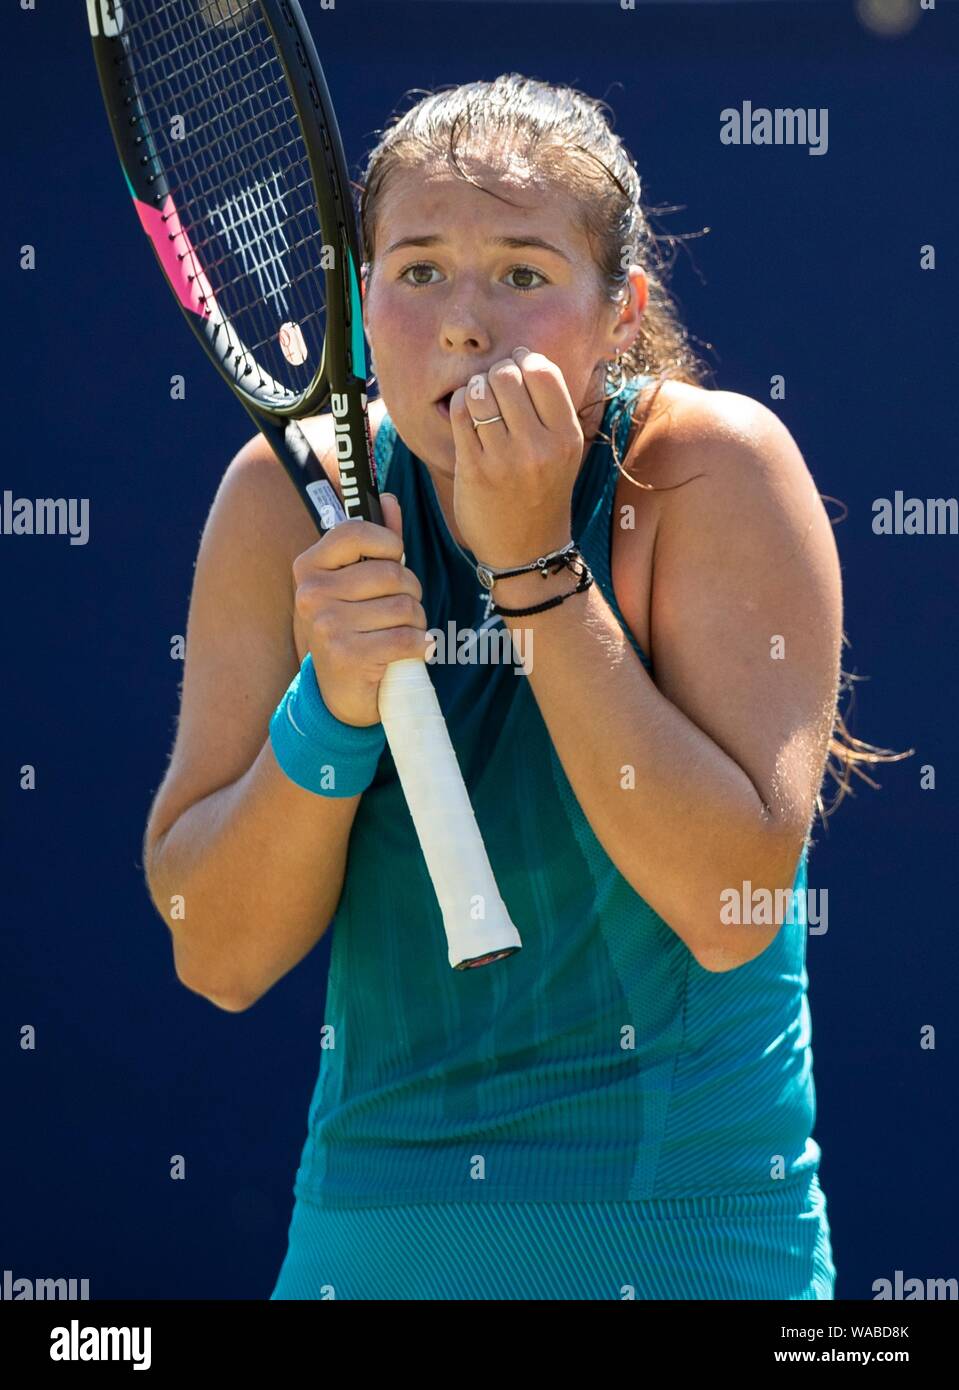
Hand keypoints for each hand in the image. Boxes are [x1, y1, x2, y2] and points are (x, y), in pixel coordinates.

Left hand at [449, 347, 583, 567]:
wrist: (527, 551)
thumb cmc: (542, 493)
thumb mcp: (564, 452)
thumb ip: (550, 408)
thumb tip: (521, 356)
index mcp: (566, 437)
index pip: (543, 371)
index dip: (524, 360)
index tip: (518, 368)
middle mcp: (539, 447)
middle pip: (507, 375)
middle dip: (497, 373)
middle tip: (496, 389)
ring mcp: (504, 459)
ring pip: (480, 390)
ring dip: (476, 388)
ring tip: (481, 402)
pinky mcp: (474, 469)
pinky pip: (460, 413)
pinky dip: (460, 405)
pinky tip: (467, 416)